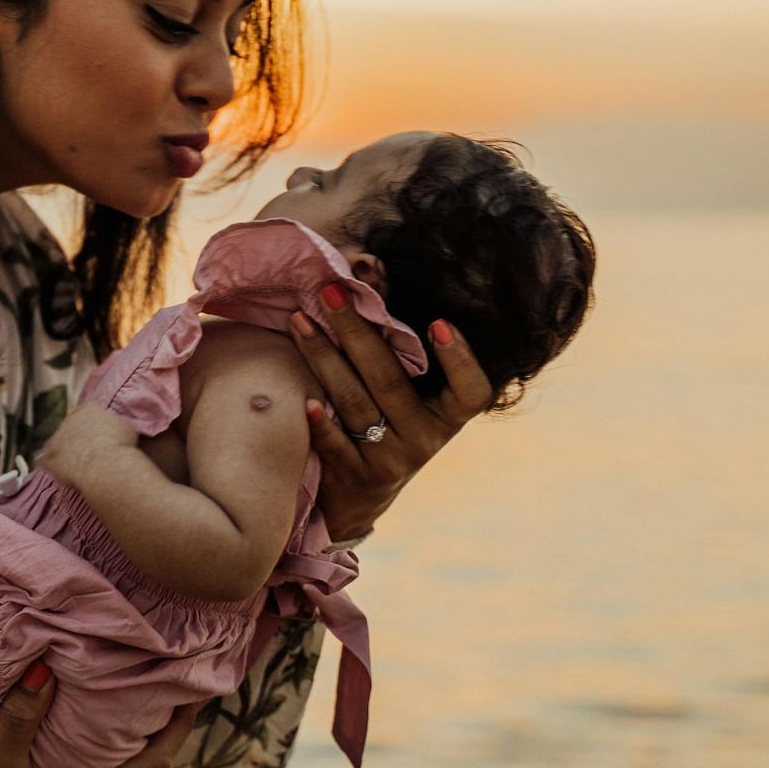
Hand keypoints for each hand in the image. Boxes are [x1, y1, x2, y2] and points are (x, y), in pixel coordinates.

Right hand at [0, 663, 201, 767]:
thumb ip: (20, 716)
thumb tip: (47, 664)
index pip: (151, 762)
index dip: (179, 728)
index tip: (199, 690)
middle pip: (138, 757)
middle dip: (160, 718)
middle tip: (173, 673)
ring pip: (110, 755)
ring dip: (128, 722)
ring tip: (135, 678)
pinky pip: (82, 753)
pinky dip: (94, 726)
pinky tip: (80, 702)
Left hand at [34, 403, 139, 491]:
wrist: (105, 465)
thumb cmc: (120, 445)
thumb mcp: (127, 426)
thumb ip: (117, 423)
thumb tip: (117, 425)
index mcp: (88, 410)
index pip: (84, 411)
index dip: (89, 422)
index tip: (95, 432)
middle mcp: (69, 421)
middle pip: (69, 426)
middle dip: (75, 436)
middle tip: (85, 449)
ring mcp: (57, 439)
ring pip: (55, 441)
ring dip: (60, 449)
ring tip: (70, 460)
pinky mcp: (50, 458)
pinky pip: (43, 459)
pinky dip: (47, 463)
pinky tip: (49, 467)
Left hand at [287, 290, 494, 540]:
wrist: (360, 496)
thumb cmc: (387, 423)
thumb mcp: (409, 395)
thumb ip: (400, 348)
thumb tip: (368, 271)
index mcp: (448, 415)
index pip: (470, 391)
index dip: (459, 359)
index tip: (438, 323)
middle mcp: (425, 439)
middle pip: (390, 381)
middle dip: (358, 331)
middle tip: (332, 292)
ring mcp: (391, 460)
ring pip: (354, 403)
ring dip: (323, 358)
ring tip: (298, 320)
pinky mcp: (355, 478)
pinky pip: (334, 445)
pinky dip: (319, 423)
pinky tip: (301, 399)